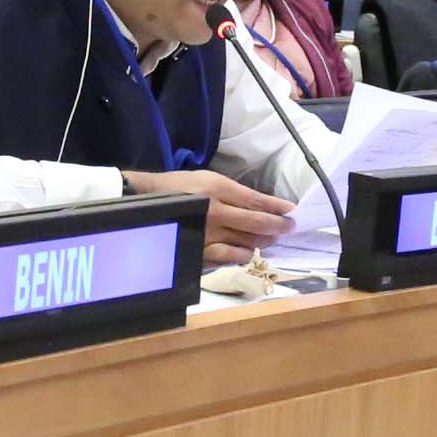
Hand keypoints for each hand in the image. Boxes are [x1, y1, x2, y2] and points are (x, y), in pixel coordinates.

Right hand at [120, 167, 297, 263]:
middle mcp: (216, 212)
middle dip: (278, 225)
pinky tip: (248, 252)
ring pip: (247, 241)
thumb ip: (233, 192)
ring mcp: (209, 234)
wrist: (144, 203)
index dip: (277, 207)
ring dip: (263, 241)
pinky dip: (243, 255)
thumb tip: (260, 203)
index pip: (256, 201)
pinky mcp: (200, 251)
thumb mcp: (207, 179)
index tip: (292, 211)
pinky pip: (229, 257)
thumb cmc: (178, 187)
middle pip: (257, 223)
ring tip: (271, 239)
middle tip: (289, 227)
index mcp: (217, 189)